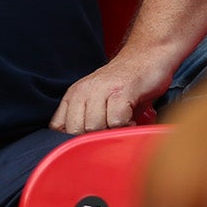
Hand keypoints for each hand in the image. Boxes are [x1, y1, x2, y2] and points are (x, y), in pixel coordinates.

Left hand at [51, 47, 174, 132]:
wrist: (149, 53)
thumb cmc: (126, 84)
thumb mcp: (99, 99)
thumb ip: (86, 119)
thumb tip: (80, 152)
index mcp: (74, 94)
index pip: (58, 128)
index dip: (73, 140)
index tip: (89, 141)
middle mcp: (84, 90)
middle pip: (76, 131)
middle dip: (95, 137)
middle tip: (111, 131)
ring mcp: (102, 89)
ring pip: (95, 127)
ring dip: (112, 132)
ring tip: (123, 123)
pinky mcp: (122, 91)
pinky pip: (116, 121)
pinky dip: (126, 126)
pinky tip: (132, 120)